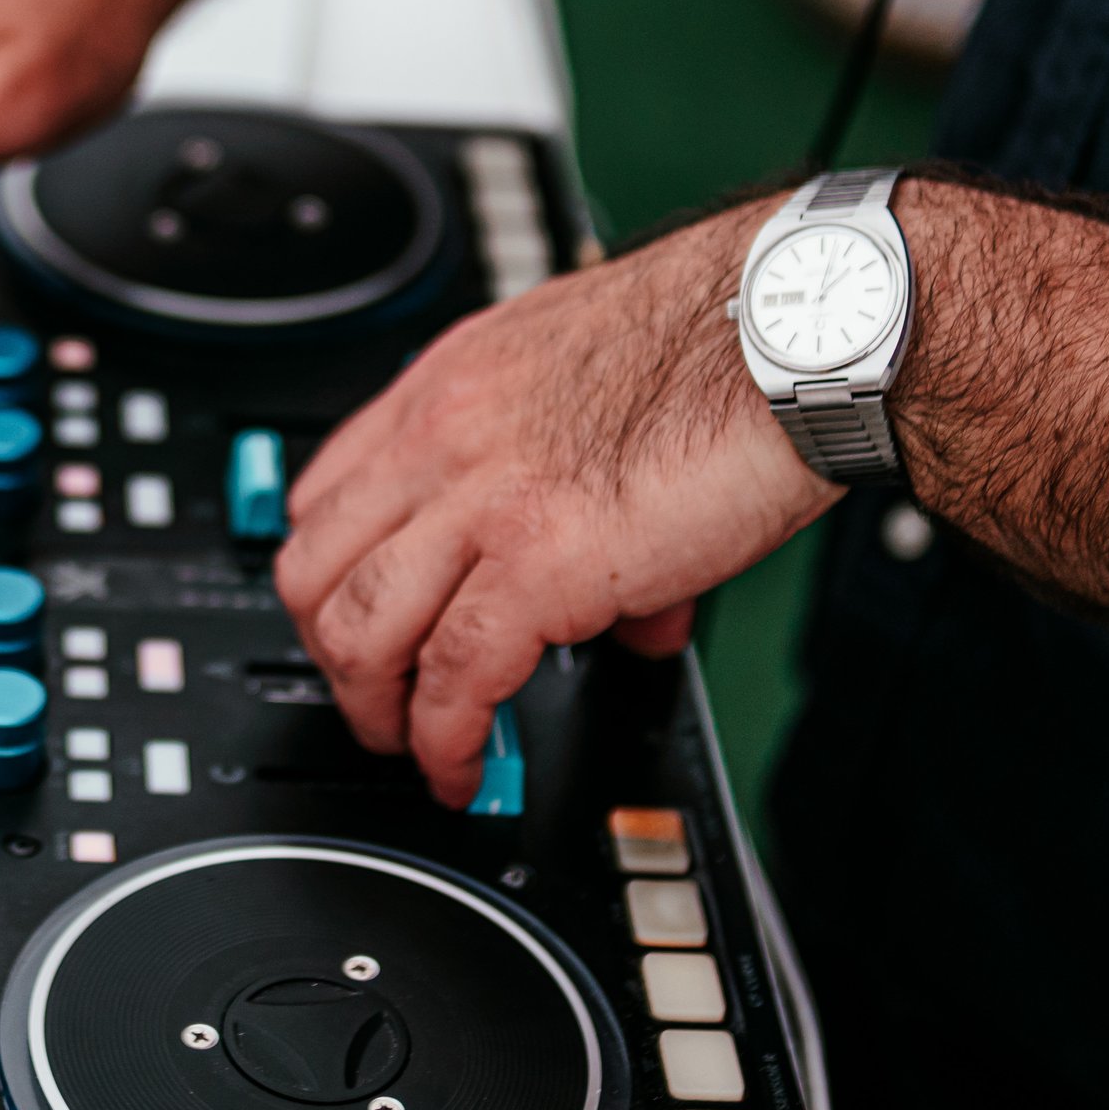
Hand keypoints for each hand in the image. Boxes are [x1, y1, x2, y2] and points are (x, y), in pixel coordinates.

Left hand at [273, 196, 839, 805]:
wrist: (795, 343)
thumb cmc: (728, 352)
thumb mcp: (599, 394)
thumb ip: (575, 491)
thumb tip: (624, 614)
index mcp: (449, 386)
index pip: (326, 493)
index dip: (331, 575)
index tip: (356, 619)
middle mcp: (442, 437)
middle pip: (312, 569)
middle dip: (330, 655)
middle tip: (372, 698)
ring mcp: (479, 500)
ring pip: (355, 630)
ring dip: (372, 710)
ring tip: (411, 748)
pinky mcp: (538, 565)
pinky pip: (452, 678)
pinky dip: (446, 741)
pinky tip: (468, 766)